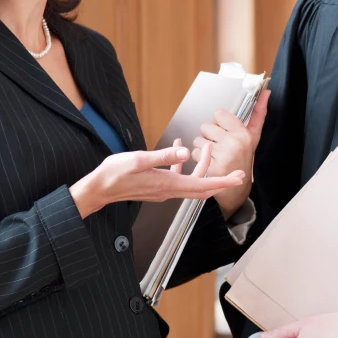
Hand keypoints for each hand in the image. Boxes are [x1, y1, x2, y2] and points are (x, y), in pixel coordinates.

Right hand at [69, 141, 244, 218]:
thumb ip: (163, 156)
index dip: (223, 181)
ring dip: (201, 166)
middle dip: (221, 178)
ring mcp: (164, 190)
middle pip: (203, 187)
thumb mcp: (139, 160)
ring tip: (204, 147)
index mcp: (169, 185)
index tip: (239, 177)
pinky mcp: (157, 186)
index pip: (203, 185)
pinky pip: (176, 177)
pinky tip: (177, 149)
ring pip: (191, 181)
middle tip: (237, 170)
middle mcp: (170, 191)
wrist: (99, 189)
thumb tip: (184, 153)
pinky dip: (181, 164)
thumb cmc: (115, 174)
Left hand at [193, 91, 270, 218]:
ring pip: (198, 140)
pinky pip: (195, 153)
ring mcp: (223, 156)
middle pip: (206, 126)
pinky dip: (199, 159)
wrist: (236, 188)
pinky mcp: (211, 167)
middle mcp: (234, 143)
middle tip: (220, 146)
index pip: (219, 113)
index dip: (219, 123)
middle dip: (209, 136)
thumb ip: (258, 113)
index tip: (226, 133)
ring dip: (202, 148)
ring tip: (215, 155)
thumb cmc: (243, 159)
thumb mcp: (253, 136)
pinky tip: (209, 163)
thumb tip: (266, 92)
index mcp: (244, 133)